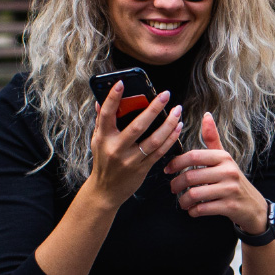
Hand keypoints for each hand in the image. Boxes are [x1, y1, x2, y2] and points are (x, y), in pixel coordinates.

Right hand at [85, 81, 183, 203]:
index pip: (107, 114)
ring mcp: (130, 160)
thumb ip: (100, 121)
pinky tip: (177, 128)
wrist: (105, 191)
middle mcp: (116, 148)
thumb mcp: (97, 141)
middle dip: (154, 109)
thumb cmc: (103, 161)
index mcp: (103, 138)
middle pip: (138, 126)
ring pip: (154, 140)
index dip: (113, 98)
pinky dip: (170, 139)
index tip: (122, 83)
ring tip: (177, 111)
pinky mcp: (142, 169)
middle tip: (166, 95)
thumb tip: (100, 100)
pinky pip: (160, 152)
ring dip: (168, 124)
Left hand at [166, 113, 268, 233]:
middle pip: (191, 176)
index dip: (176, 163)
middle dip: (176, 184)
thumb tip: (206, 115)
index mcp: (223, 157)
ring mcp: (230, 189)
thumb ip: (212, 139)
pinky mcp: (230, 206)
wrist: (253, 206)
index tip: (168, 170)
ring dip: (183, 201)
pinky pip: (203, 209)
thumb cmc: (233, 180)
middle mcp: (228, 171)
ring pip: (195, 194)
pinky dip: (193, 211)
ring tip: (182, 202)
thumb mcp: (224, 158)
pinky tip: (193, 210)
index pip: (193, 156)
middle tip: (172, 188)